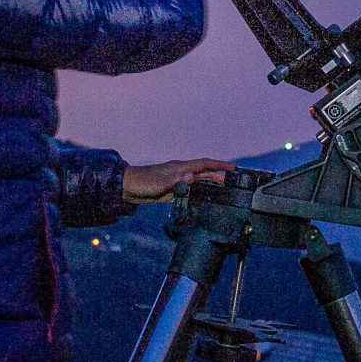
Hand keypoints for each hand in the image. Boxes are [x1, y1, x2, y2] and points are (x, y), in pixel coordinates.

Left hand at [122, 158, 236, 203]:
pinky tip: (203, 197)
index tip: (232, 167)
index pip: (204, 164)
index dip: (219, 165)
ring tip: (223, 188)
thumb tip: (193, 176)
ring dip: (210, 183)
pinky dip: (199, 192)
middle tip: (233, 179)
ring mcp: (177, 180)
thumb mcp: (160, 183)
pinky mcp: (172, 190)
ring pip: (198, 181)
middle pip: (204, 172)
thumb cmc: (143, 182)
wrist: (128, 187)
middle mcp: (181, 172)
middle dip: (218, 174)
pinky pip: (190, 190)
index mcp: (180, 167)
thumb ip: (177, 180)